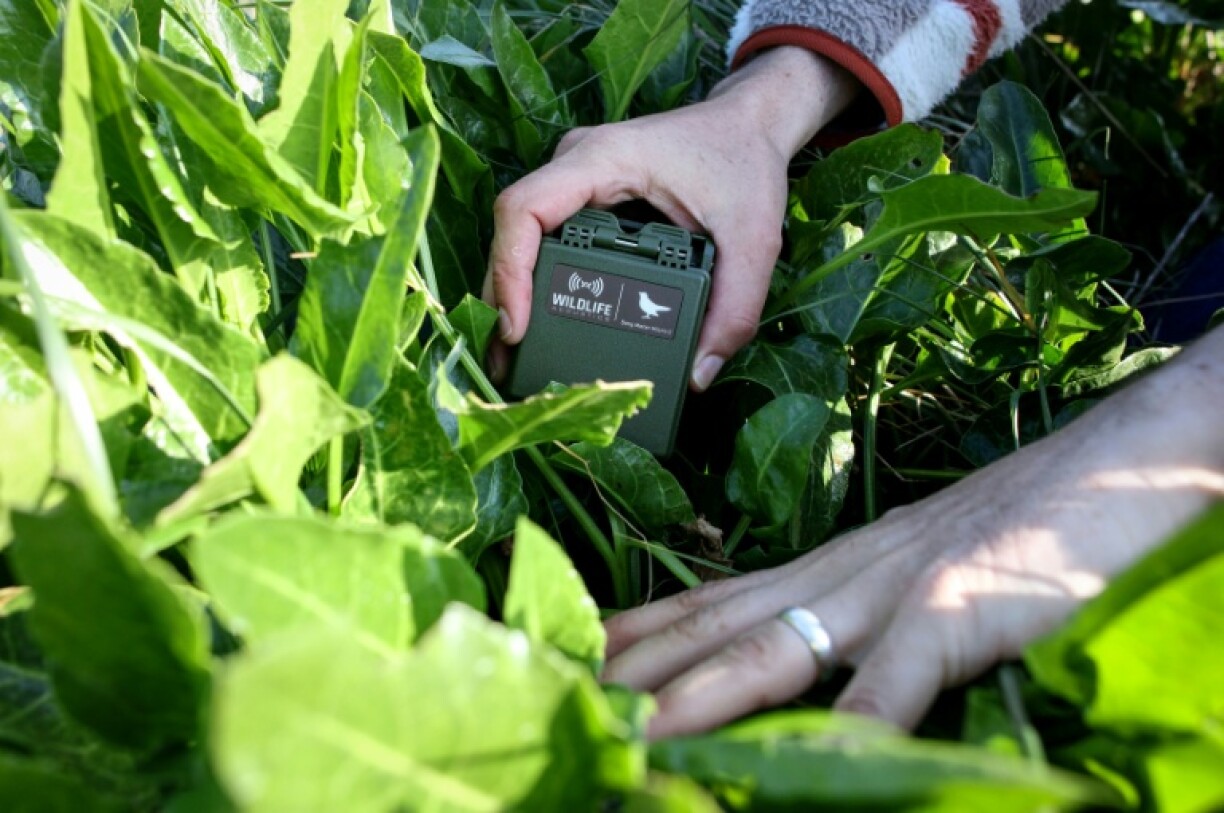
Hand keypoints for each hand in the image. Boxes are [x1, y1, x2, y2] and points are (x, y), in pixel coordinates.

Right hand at [482, 47, 858, 390]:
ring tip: (509, 353)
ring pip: (519, 233)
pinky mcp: (583, 195)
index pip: (524, 208)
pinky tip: (535, 321)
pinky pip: (540, 234)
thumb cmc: (747, 164)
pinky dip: (532, 277)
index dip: (509, 269)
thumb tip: (700, 375)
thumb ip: (735, 308)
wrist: (751, 124)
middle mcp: (576, 163)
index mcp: (605, 159)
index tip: (516, 327)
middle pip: (512, 229)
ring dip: (509, 290)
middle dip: (502, 295)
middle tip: (504, 360)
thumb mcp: (754, 240)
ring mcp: (574, 177)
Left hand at [602, 327, 1223, 737]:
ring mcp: (895, 589)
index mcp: (827, 567)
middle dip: (634, 667)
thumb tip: (795, 664)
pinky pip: (901, 675)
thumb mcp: (907, 576)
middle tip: (559, 691)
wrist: (1107, 466)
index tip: (573, 653)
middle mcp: (840, 575)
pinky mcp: (960, 606)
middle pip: (717, 625)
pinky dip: (861, 715)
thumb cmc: (1008, 527)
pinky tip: (830, 757)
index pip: (711, 602)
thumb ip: (846, 619)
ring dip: (701, 695)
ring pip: (777, 647)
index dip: (637, 632)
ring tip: (635, 733)